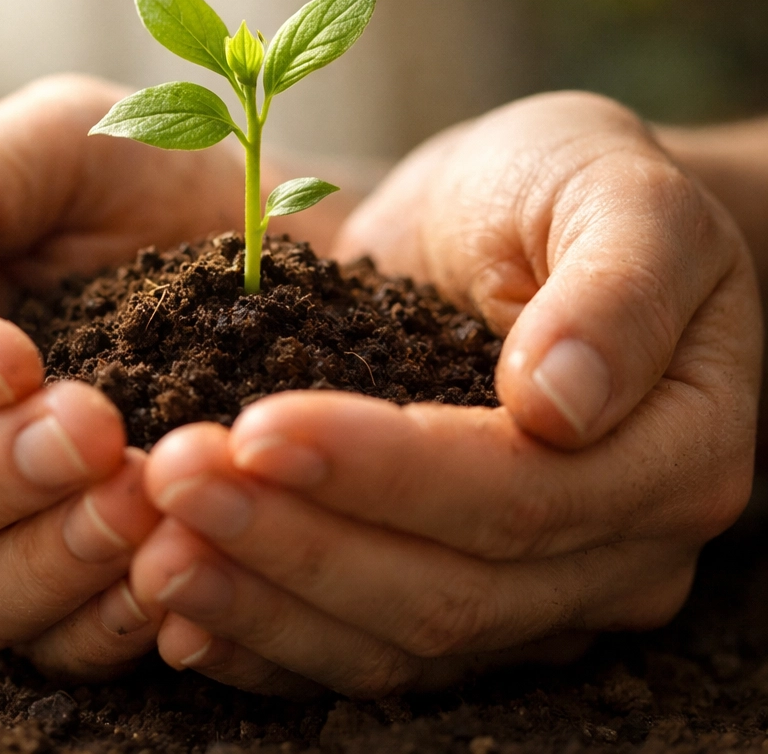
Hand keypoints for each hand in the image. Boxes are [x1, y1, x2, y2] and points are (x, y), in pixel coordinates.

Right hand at [0, 74, 350, 677]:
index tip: (10, 356)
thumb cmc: (149, 181)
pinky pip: (60, 637)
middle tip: (95, 430)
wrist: (262, 247)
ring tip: (142, 504)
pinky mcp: (70, 572)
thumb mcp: (58, 142)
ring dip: (52, 556)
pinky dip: (110, 617)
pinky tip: (171, 578)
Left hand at [128, 91, 760, 695]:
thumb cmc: (574, 184)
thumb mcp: (618, 194)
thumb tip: (560, 405)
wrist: (527, 215)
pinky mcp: (458, 583)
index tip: (256, 425)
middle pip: (449, 589)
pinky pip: (366, 646)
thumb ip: (618, 289)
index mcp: (676, 449)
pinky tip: (185, 613)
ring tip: (155, 551)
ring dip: (267, 602)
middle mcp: (615, 545)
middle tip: (172, 482)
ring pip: (398, 640)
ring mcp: (537, 586)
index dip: (385, 471)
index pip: (519, 494)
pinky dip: (271, 637)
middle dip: (299, 542)